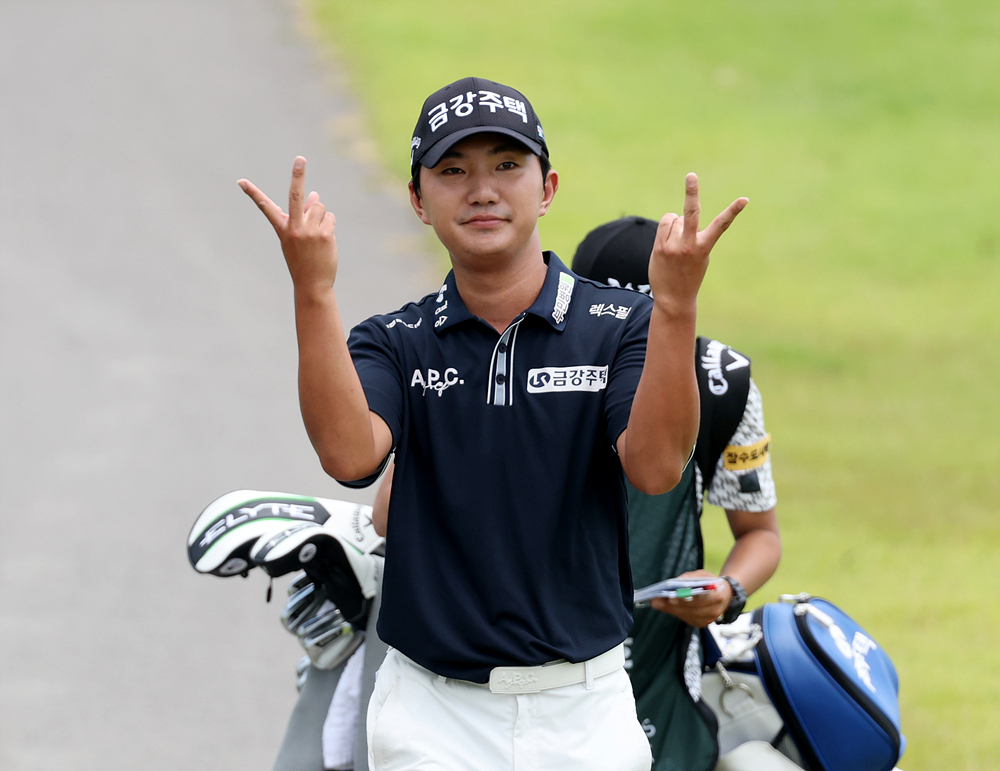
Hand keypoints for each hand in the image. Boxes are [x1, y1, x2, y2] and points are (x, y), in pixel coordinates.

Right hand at [238, 156, 337, 288]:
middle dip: (298, 175)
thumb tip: (315, 194)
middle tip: (300, 159)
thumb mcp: (298, 238)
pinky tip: (325, 240)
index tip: (241, 181)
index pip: (265, 207)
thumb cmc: (303, 260)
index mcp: (282, 229)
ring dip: (320, 215)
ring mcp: (309, 231)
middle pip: (296, 196)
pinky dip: (329, 225)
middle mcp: (294, 228)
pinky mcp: (324, 234)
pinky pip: (329, 217)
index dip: (253, 194)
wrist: (312, 285)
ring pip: (318, 206)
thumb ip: (303, 216)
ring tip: (317, 235)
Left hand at [647, 173, 746, 310]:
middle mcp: (688, 245)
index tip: (744, 199)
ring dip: (676, 224)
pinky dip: (668, 226)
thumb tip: (678, 218)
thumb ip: (693, 236)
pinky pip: (665, 224)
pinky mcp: (659, 248)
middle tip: (691, 175)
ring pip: (674, 218)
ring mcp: (672, 246)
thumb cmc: (690, 274)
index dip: (733, 211)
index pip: (721, 225)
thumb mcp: (700, 256)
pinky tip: (669, 240)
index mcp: (704, 247)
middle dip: (692, 192)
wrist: (673, 298)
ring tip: (677, 242)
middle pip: (690, 213)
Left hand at [649, 569, 732, 627]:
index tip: (670, 598)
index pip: (699, 600)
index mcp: (718, 596)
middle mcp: (714, 611)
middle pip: (689, 610)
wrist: (726, 595)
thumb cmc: (712, 583)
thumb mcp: (703, 575)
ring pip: (686, 616)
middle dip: (672, 606)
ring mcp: (708, 620)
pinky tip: (666, 606)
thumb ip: (691, 577)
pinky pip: (686, 618)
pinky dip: (676, 612)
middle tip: (656, 601)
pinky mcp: (701, 624)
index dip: (684, 600)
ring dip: (671, 609)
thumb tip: (677, 581)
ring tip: (658, 603)